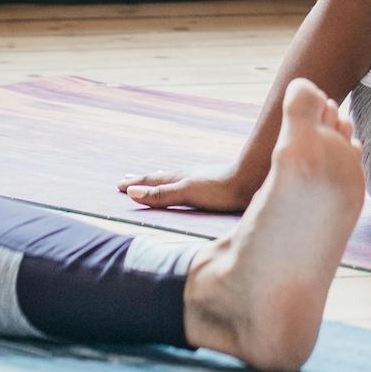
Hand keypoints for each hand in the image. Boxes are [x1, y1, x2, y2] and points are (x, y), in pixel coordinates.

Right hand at [117, 168, 255, 213]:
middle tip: (128, 179)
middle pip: (161, 178)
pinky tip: (188, 186)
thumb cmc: (220, 189)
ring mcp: (201, 180)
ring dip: (161, 181)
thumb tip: (131, 192)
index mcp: (179, 178)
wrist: (252, 180)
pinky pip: (188, 185)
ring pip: (175, 180)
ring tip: (155, 178)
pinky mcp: (214, 186)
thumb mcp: (187, 192)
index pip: (152, 181)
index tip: (118, 184)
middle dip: (144, 180)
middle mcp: (188, 177)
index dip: (135, 184)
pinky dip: (178, 185)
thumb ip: (161, 194)